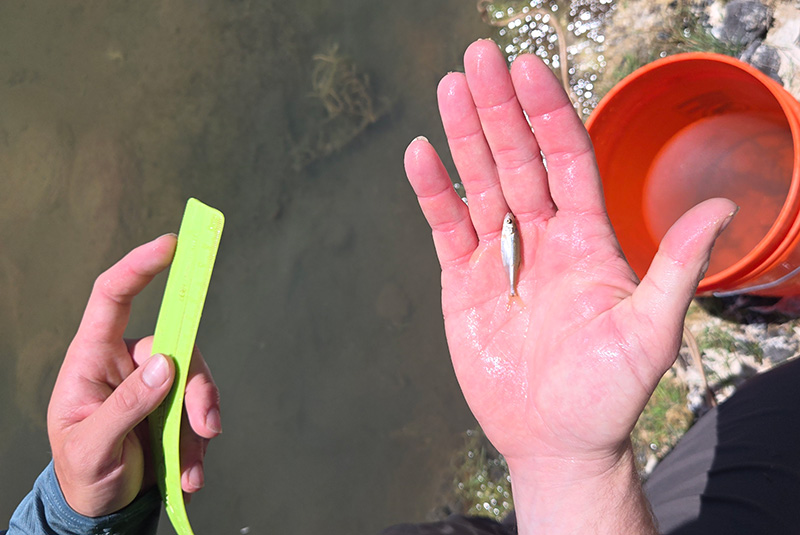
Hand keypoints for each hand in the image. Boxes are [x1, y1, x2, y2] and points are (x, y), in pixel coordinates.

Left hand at [47, 234, 221, 516]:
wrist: (101, 507)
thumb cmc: (81, 472)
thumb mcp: (90, 447)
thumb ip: (124, 406)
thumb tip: (165, 364)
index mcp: (91, 359)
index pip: (112, 297)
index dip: (140, 267)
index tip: (170, 245)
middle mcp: (127, 361)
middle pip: (175, 345)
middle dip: (196, 387)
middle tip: (206, 427)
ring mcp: (154, 382)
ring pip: (195, 378)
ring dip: (200, 423)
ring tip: (190, 470)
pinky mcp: (175, 404)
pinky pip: (201, 409)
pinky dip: (201, 444)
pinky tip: (189, 477)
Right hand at [405, 40, 734, 532]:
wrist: (554, 438)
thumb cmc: (607, 393)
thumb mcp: (650, 332)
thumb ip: (676, 268)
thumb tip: (722, 207)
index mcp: (587, 238)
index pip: (566, 159)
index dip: (547, 114)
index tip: (527, 69)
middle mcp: (543, 236)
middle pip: (517, 159)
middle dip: (499, 108)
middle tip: (477, 58)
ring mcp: (500, 256)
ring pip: (480, 183)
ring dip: (465, 136)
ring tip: (449, 88)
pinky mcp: (464, 281)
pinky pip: (446, 227)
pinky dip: (434, 192)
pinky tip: (422, 155)